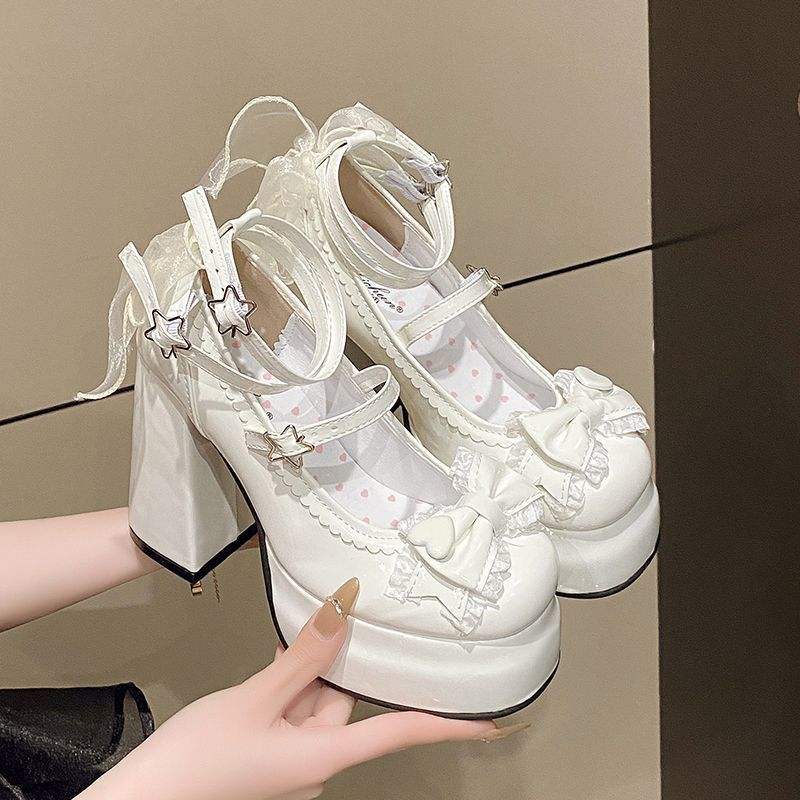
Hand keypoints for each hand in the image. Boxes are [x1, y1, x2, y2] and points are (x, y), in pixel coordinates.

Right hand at [76, 577, 526, 799]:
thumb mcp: (254, 700)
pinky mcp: (272, 758)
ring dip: (300, 678)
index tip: (494, 723)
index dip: (450, 726)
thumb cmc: (196, 760)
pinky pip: (295, 716)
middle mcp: (316, 764)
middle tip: (314, 628)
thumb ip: (304, 656)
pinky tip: (267, 676)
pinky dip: (286, 692)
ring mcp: (293, 764)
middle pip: (343, 703)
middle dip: (324, 670)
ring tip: (274, 658)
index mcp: (324, 756)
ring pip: (316, 705)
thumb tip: (346, 608)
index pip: (400, 734)